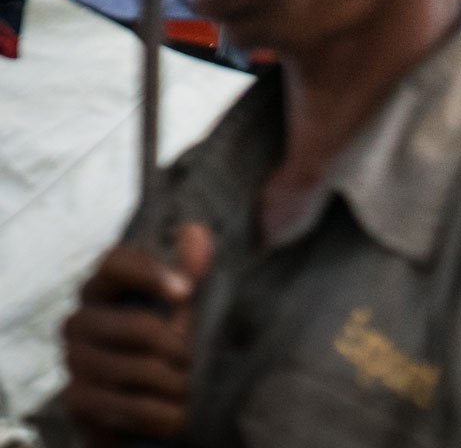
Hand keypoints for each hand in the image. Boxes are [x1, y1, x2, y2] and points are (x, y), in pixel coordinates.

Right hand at [62, 224, 213, 441]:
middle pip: (135, 325)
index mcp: (105, 286)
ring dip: (172, 382)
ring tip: (193, 387)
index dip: (149, 273)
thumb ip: (192, 269)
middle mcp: (81, 319)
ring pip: (131, 368)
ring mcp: (75, 359)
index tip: (187, 291)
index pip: (115, 262)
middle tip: (199, 357)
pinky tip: (178, 414)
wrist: (154, 396)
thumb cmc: (171, 335)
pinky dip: (156, 413)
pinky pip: (119, 406)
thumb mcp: (189, 302)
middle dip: (176, 345)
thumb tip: (196, 233)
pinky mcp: (77, 398)